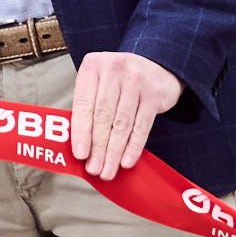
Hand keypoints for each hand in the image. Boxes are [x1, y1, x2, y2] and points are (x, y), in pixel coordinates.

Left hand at [66, 48, 186, 178]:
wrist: (156, 65)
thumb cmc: (117, 81)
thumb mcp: (98, 83)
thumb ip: (87, 107)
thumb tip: (79, 147)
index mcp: (92, 66)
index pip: (84, 104)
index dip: (80, 132)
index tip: (80, 155)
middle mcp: (114, 69)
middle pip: (103, 116)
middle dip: (98, 147)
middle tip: (94, 169)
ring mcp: (136, 80)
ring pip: (122, 123)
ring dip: (114, 152)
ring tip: (108, 171)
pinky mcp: (154, 93)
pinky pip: (142, 126)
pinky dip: (133, 146)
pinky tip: (126, 161)